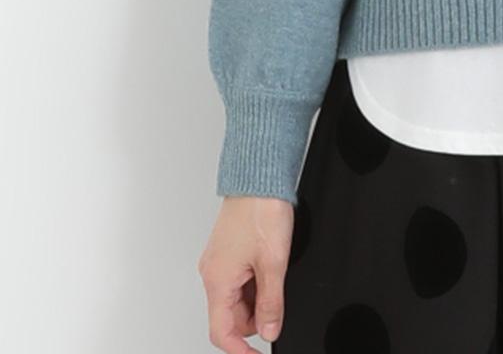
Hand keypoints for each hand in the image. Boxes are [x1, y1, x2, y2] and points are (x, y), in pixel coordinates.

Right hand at [198, 195, 293, 351]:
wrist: (259, 176)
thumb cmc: (261, 210)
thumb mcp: (274, 261)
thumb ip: (271, 301)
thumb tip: (270, 330)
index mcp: (217, 280)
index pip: (222, 332)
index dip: (240, 350)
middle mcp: (213, 273)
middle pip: (230, 316)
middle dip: (255, 318)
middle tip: (279, 305)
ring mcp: (219, 261)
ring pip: (236, 297)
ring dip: (257, 298)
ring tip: (276, 275)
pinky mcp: (228, 250)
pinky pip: (239, 279)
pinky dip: (255, 282)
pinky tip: (270, 266)